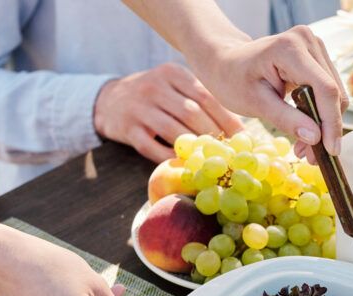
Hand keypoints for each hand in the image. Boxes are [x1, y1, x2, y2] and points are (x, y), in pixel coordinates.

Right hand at [94, 63, 243, 162]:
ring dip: (196, 148)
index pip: (205, 96)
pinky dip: (171, 158)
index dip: (226, 118)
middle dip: (214, 135)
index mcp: (172, 73)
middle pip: (191, 113)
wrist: (110, 100)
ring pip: (173, 131)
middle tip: (231, 152)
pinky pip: (153, 147)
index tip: (243, 137)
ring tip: (213, 160)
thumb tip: (238, 127)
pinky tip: (187, 165)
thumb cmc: (155, 96)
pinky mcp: (128, 129)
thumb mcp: (174, 86)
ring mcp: (139, 108)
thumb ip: (200, 98)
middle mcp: (154, 86)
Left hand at [194, 26, 347, 155]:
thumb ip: (286, 119)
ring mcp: (314, 47)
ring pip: (335, 94)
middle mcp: (307, 41)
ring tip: (304, 146)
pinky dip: (321, 114)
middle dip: (327, 128)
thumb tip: (316, 138)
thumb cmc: (233, 80)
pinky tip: (306, 129)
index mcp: (290, 48)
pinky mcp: (317, 57)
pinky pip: (329, 91)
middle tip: (310, 156)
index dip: (331, 122)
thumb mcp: (255, 103)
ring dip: (325, 124)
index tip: (330, 151)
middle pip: (333, 92)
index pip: (324, 88)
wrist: (226, 62)